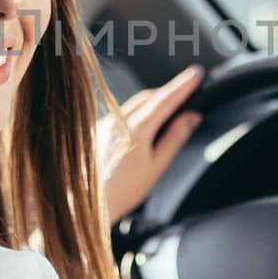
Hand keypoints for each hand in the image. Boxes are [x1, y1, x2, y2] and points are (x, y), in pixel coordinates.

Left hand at [97, 65, 205, 223]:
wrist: (81, 204)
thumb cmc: (119, 192)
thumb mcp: (156, 167)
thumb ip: (175, 138)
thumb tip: (191, 117)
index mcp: (136, 129)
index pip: (165, 99)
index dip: (183, 85)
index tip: (196, 74)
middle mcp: (117, 120)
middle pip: (148, 97)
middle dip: (168, 93)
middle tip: (187, 94)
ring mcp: (103, 123)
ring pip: (133, 104)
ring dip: (151, 103)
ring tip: (165, 116)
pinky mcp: (95, 130)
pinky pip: (119, 114)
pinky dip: (134, 114)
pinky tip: (138, 131)